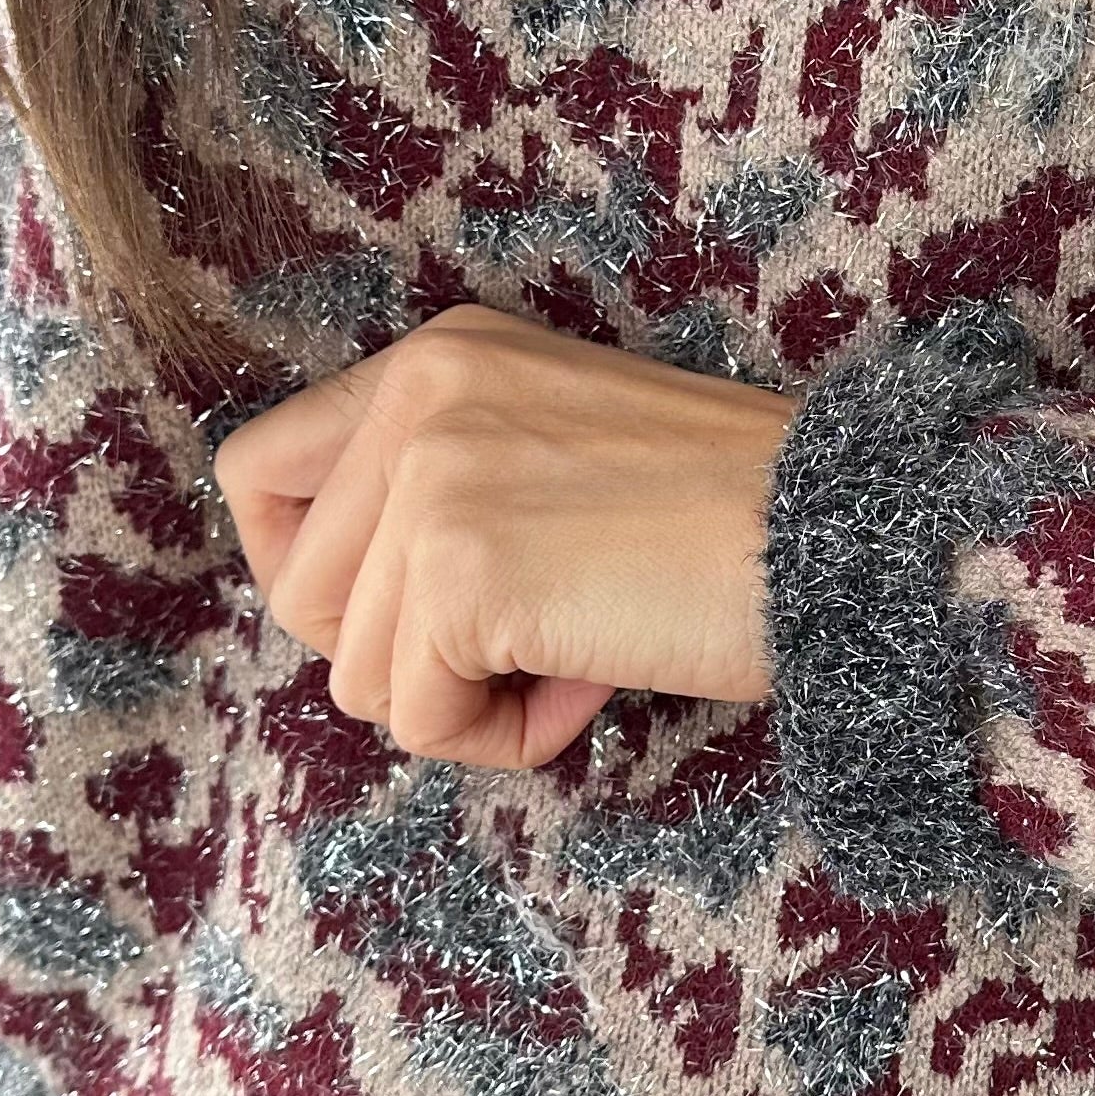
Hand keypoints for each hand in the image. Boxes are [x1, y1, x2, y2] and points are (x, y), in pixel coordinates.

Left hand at [213, 305, 796, 767]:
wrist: (836, 528)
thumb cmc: (727, 513)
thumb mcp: (553, 445)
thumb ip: (445, 487)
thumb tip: (352, 612)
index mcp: (438, 357)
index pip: (258, 472)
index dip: (302, 572)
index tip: (396, 616)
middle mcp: (417, 396)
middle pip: (299, 597)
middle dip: (402, 654)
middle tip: (529, 639)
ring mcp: (430, 480)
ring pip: (357, 673)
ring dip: (464, 700)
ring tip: (581, 654)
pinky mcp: (457, 573)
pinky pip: (419, 721)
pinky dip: (501, 738)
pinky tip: (590, 688)